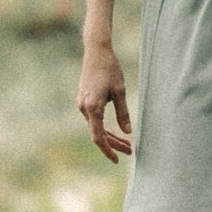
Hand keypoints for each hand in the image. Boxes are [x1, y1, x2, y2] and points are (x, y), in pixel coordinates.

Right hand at [78, 39, 131, 161]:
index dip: (108, 150)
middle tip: (129, 151)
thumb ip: (123, 113)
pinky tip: (116, 130)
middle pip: (97, 133)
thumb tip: (128, 132)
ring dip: (110, 135)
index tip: (117, 159)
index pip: (98, 136)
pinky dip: (104, 126)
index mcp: (92, 107)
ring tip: (126, 143)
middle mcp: (83, 108)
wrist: (96, 52)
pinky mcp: (83, 100)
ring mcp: (82, 104)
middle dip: (113, 144)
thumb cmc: (110, 69)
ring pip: (95, 126)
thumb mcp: (120, 91)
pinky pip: (93, 119)